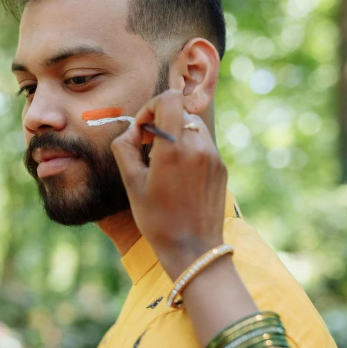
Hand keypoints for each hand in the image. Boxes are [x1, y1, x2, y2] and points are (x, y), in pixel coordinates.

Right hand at [111, 89, 227, 278]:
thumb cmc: (157, 219)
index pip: (170, 98)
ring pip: (192, 125)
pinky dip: (188, 147)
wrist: (193, 249)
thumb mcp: (131, 184)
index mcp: (174, 148)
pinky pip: (202, 143)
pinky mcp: (221, 167)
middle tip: (147, 146)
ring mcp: (213, 156)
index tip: (142, 128)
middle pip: (180, 110)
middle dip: (161, 120)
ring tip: (162, 160)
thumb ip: (125, 148)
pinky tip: (178, 174)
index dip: (152, 106)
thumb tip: (132, 131)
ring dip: (175, 132)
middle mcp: (198, 146)